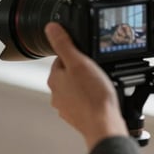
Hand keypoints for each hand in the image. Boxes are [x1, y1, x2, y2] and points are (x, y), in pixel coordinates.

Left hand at [44, 22, 127, 149]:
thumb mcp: (79, 62)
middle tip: (96, 73)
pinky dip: (89, 99)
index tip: (87, 59)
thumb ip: (64, 45)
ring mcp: (65, 107)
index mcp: (54, 79)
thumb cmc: (93, 96)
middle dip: (81, 71)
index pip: (60, 59)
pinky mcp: (75, 117)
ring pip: (75, 89)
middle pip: (68, 74)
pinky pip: (82, 102)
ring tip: (98, 87)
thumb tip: (51, 29)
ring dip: (86, 86)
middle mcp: (56, 95)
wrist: (102, 124)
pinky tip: (98, 99)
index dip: (76, 55)